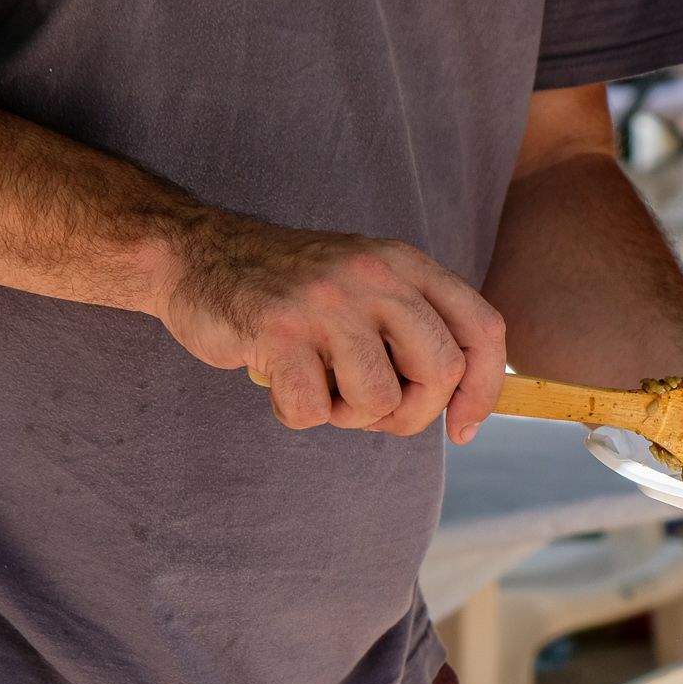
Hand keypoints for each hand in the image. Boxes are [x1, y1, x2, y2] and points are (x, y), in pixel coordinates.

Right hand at [152, 216, 506, 440]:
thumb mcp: (368, 286)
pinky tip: (278, 383)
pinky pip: (312, 410)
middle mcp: (374, 275)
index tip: (463, 428)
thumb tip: (467, 407)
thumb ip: (416, 329)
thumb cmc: (294, 292)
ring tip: (318, 385)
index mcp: (405, 264)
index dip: (484, 390)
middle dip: (413, 413)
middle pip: (441, 372)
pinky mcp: (278, 331)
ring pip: (378, 399)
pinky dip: (296, 413)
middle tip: (373, 411)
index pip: (482, 330)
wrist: (198, 255)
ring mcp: (326, 301)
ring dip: (348, 415)